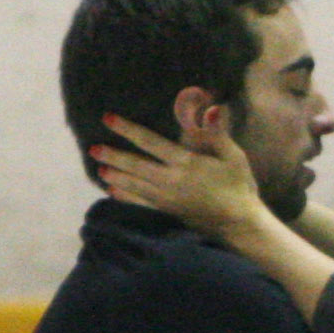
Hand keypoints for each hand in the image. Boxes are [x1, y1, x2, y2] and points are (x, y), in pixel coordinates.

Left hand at [94, 111, 262, 235]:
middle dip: (114, 156)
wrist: (239, 224)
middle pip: (136, 166)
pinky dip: (125, 197)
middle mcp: (172, 181)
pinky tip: (113, 192)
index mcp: (186, 163)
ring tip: (98, 169)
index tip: (109, 119)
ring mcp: (167, 199)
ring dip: (116, 176)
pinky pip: (141, 203)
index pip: (151, 143)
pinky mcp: (168, 212)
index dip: (128, 130)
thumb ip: (218, 133)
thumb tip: (212, 108)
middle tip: (94, 149)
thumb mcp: (234, 156)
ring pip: (134, 185)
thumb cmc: (238, 186)